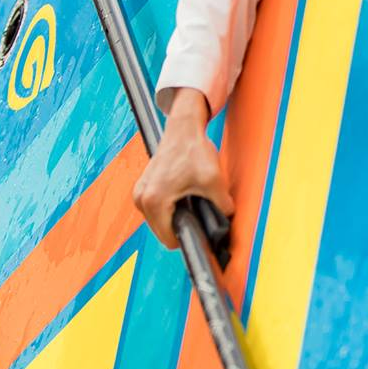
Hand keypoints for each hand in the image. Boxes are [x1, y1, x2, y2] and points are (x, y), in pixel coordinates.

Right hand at [133, 88, 231, 248]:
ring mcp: (140, 193)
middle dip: (182, 227)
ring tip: (192, 205)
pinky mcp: (143, 188)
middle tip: (200, 215)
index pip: (169, 239)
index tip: (202, 231)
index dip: (189, 238)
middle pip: (163, 232)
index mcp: (155, 201)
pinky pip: (156, 210)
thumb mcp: (214, 180)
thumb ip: (223, 206)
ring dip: (174, 219)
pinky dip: (169, 209)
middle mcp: (141, 199)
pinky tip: (183, 200)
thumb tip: (227, 221)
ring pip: (159, 222)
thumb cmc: (193, 150)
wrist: (183, 128)